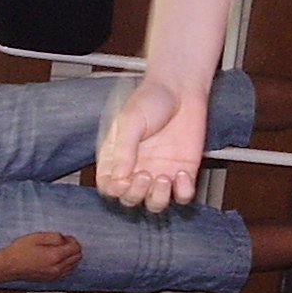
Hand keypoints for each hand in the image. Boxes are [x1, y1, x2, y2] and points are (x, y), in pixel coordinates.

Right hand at [0, 231, 82, 282]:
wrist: (9, 266)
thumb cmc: (20, 251)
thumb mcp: (38, 236)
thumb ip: (55, 237)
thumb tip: (65, 239)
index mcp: (55, 256)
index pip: (76, 248)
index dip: (73, 240)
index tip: (66, 238)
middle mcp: (57, 268)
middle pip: (78, 257)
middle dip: (73, 248)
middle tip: (63, 243)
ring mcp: (55, 276)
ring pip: (74, 266)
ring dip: (71, 257)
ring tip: (59, 251)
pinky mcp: (51, 280)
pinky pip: (67, 273)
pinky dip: (67, 265)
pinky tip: (58, 260)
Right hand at [95, 75, 208, 210]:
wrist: (182, 88)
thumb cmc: (151, 99)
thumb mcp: (130, 121)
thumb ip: (123, 149)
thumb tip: (118, 177)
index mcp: (117, 158)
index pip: (108, 185)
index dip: (113, 189)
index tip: (122, 179)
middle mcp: (137, 168)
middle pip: (130, 199)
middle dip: (135, 193)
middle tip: (143, 174)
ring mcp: (160, 172)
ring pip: (154, 203)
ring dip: (157, 198)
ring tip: (162, 178)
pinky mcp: (183, 172)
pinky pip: (182, 196)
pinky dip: (182, 192)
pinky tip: (181, 173)